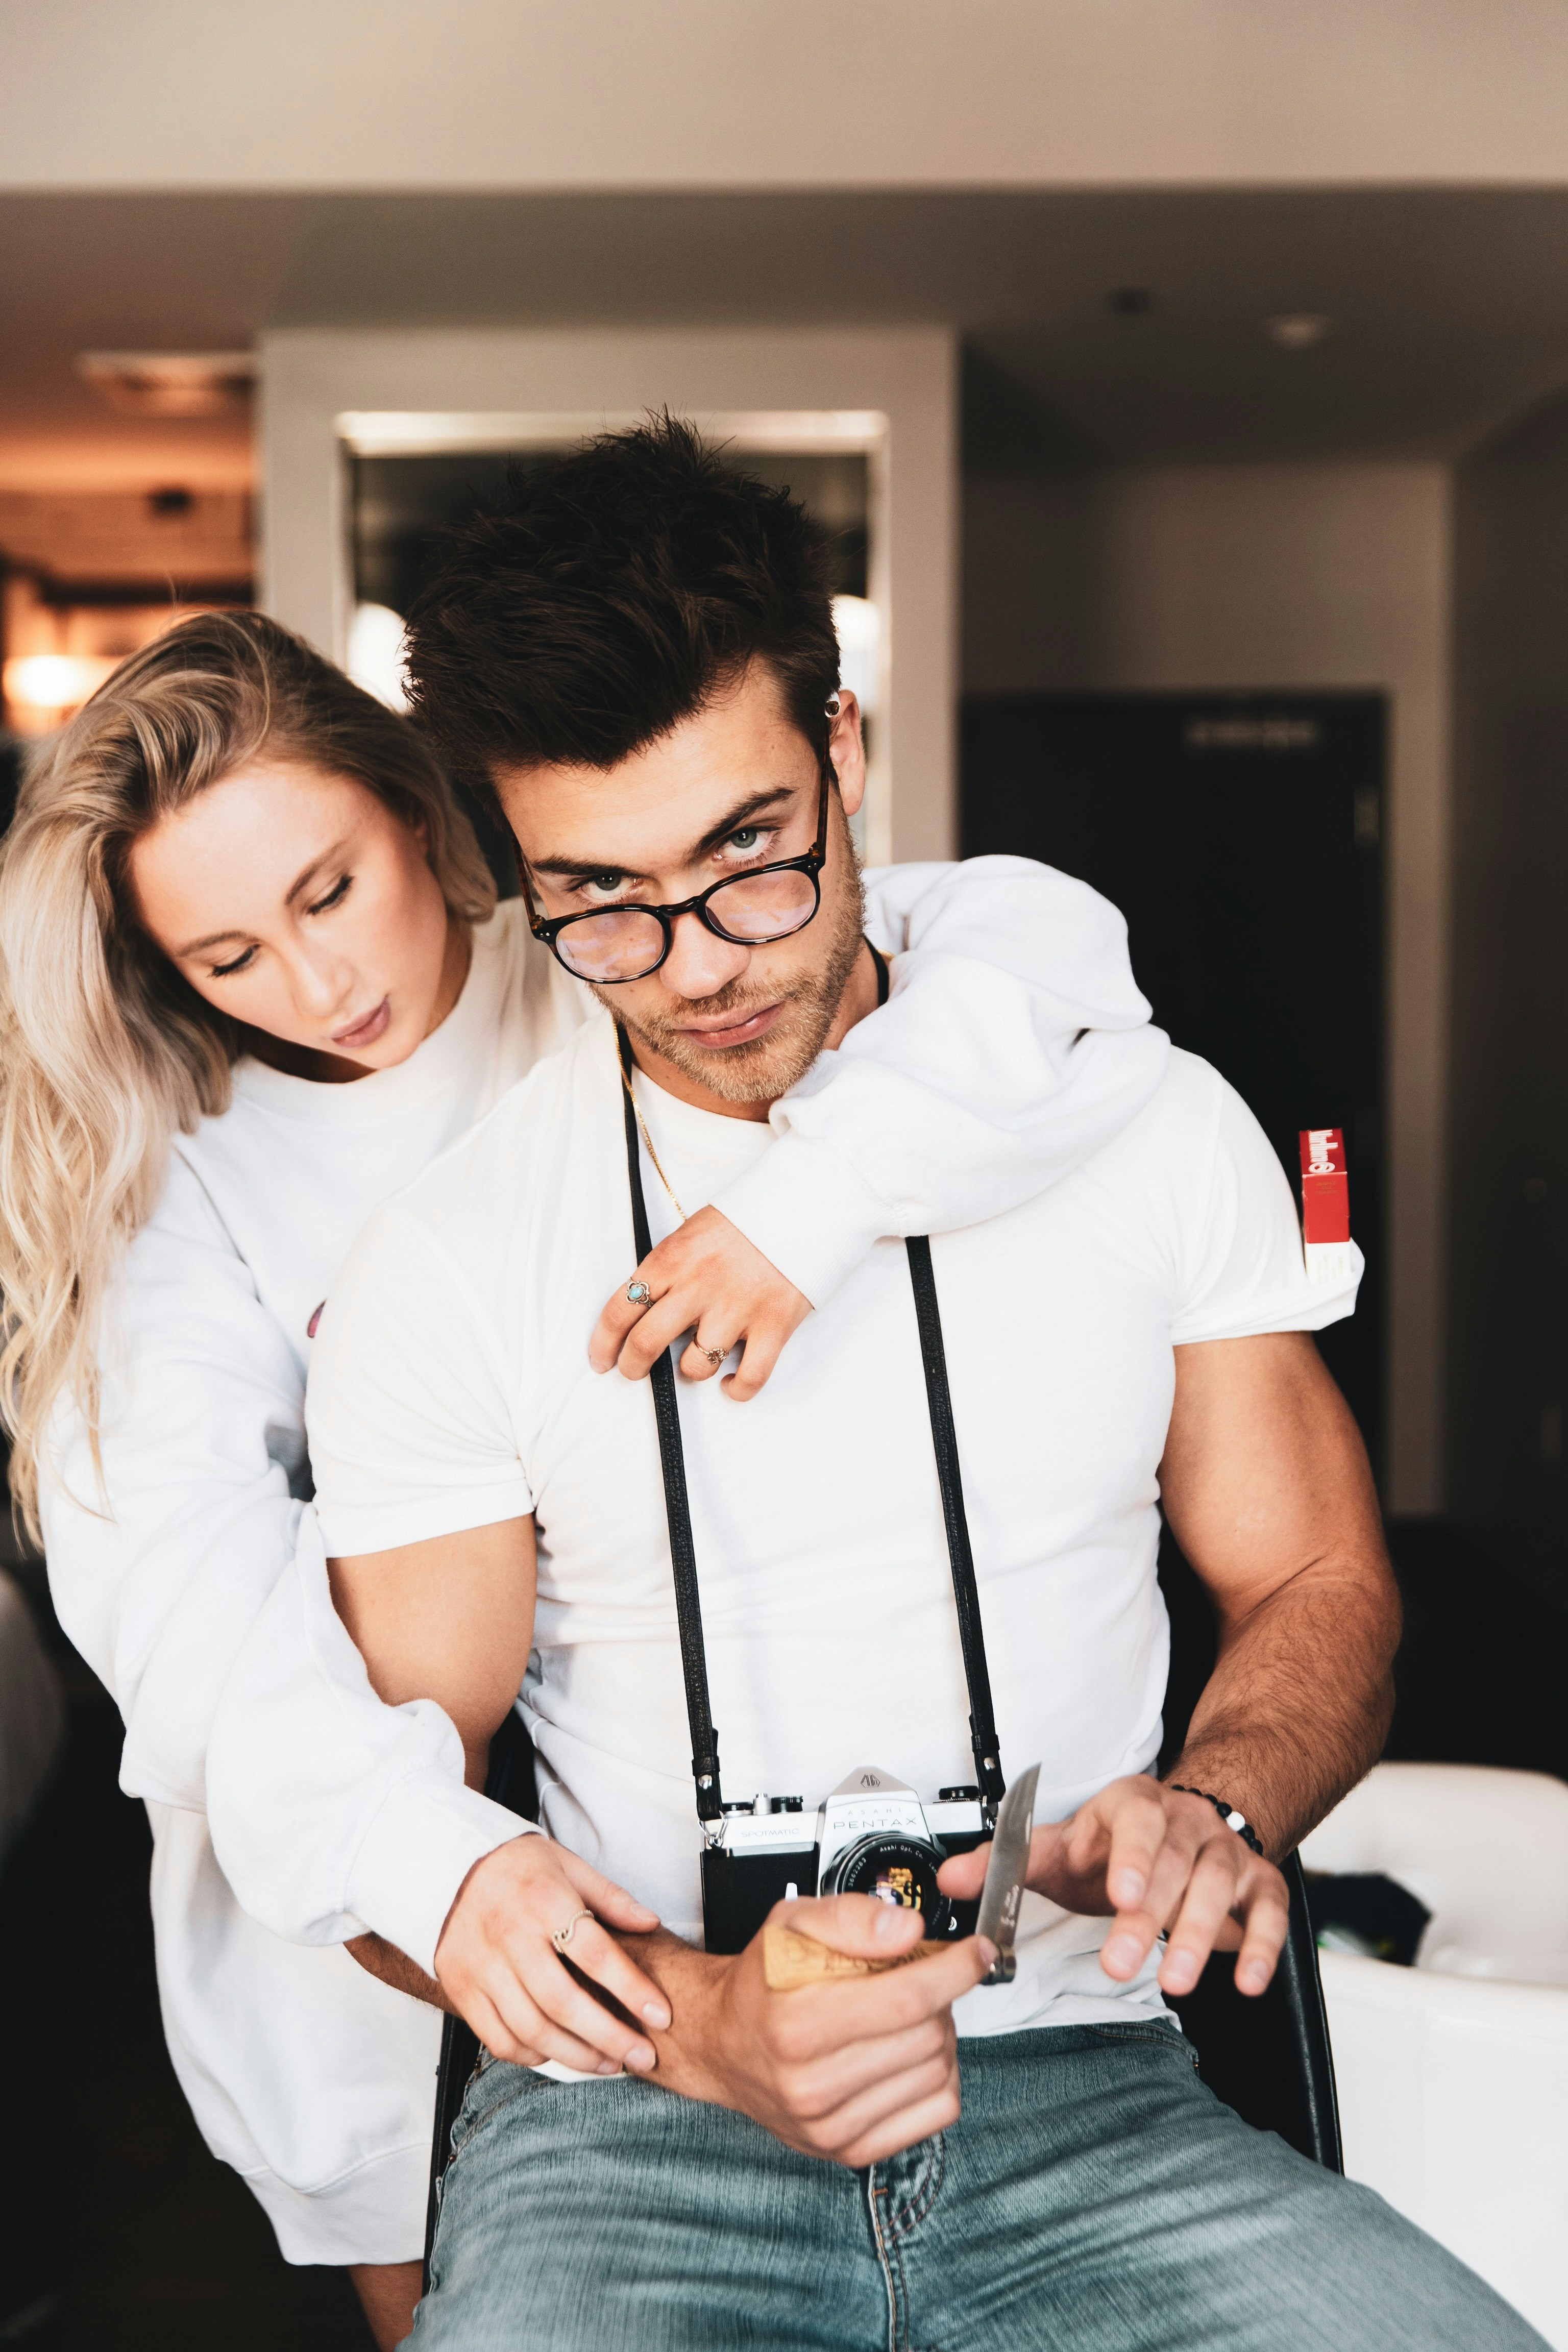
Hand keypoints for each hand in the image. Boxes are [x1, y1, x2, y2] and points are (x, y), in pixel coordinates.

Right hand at [434, 1836, 670, 2073]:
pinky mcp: (462, 1990)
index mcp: (543, 1901)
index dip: (632, 1988)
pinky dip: (532, 2055)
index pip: (595, 1953)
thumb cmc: (518, 1867)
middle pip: (563, 2002)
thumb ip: (610, 1898)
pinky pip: (498, 2039)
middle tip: (642, 2056)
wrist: (447, 1867)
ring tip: (609, 2063)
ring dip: (576, 2055)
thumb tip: (651, 1924)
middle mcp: (509, 1937)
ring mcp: (481, 1968)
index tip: (663, 2015)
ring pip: (531, 2029)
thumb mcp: (568, 1865)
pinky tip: (559, 2054)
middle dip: (609, 2037)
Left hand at [590, 1205, 811, 1400]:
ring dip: (693, 1369)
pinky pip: (749, 1378)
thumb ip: (666, 1269)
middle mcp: (699, 1285)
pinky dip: (737, 1390)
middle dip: (633, 1366)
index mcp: (672, 1258)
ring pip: (696, 1366)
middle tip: (634, 1370)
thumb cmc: (746, 1221)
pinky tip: (731, 1383)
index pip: (621, 1309)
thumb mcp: (692, 1231)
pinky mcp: (773, 1325)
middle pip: (647, 1343)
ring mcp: (737, 1308)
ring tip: (701, 1356)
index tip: (601, 1359)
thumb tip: (644, 1310)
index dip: (603, 1343)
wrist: (805, 1205)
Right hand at [629, 1895, 994, 2166]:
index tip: (975, 1951)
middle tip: (924, 1976)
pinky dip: (940, 2077)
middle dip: (942, 1996)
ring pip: (938, 2073)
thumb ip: (851, 1916)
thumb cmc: (762, 1983)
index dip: (955, 1969)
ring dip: (942, 2034)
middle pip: (928, 2035)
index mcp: (795, 2024)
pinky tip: (912, 2053)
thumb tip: (908, 1930)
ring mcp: (831, 2126)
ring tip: (910, 2014)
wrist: (724, 2044)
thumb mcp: (790, 1924)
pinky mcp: (850, 2151)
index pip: (906, 1999)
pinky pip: (936, 2114)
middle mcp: (811, 2084)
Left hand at [937, 1777, 1288, 1999]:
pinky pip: (1268, 1911)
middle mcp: (1184, 1822)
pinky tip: (1249, 1981)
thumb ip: (1002, 1864)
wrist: (1179, 1824)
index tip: (1120, 1894)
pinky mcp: (1257, 1883)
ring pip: (1218, 1887)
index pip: (1135, 1822)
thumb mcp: (1054, 1847)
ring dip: (1199, 1936)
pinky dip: (1262, 1946)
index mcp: (1130, 1806)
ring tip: (1175, 1982)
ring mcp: (1224, 1852)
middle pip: (1173, 1863)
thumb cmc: (1109, 1846)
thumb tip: (947, 1881)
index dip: (1131, 1857)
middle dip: (1150, 1917)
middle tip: (1121, 1964)